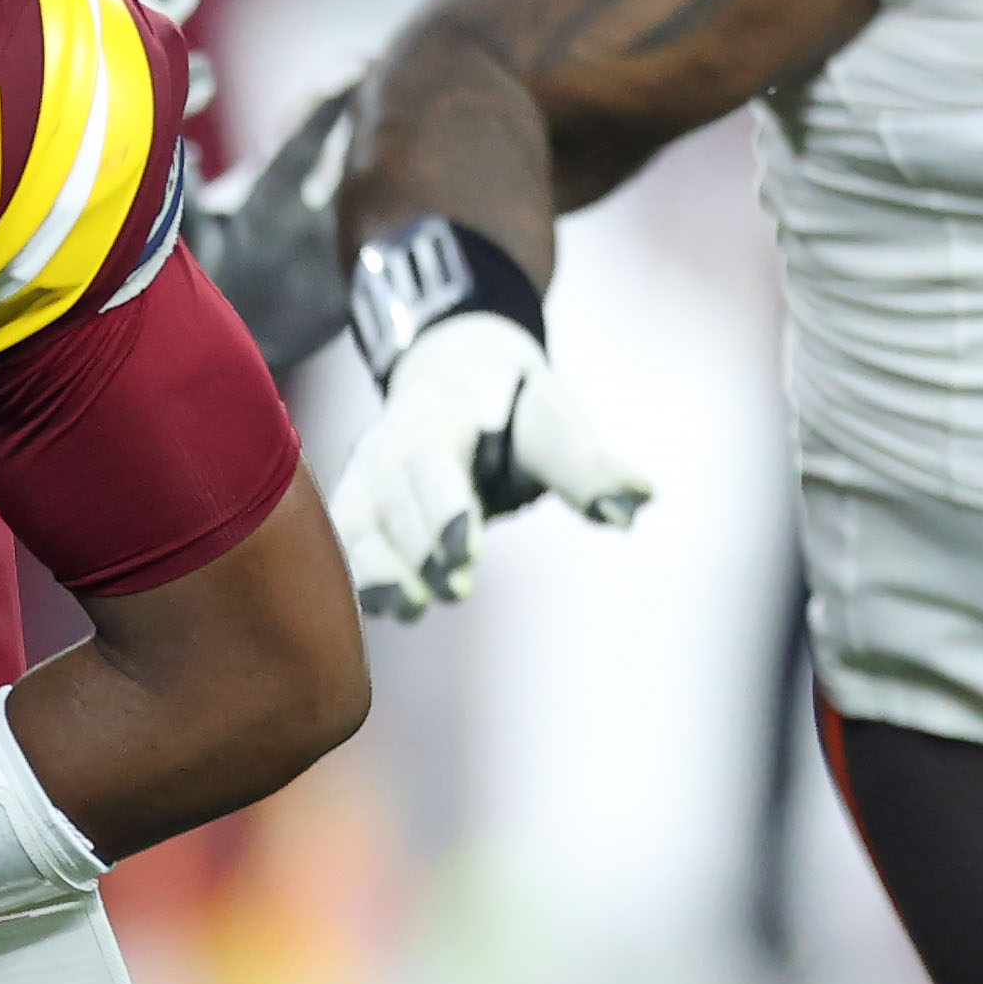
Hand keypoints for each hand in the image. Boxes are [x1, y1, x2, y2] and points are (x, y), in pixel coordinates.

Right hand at [326, 311, 648, 619]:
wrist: (453, 371)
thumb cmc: (514, 405)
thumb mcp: (553, 421)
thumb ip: (586, 467)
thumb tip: (638, 502)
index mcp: (437, 412)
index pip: (431, 462)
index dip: (445, 509)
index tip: (466, 555)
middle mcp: (388, 442)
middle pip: (393, 499)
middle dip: (419, 549)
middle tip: (455, 592)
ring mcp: (364, 474)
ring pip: (357, 523)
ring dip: (377, 571)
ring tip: (408, 611)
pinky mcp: (354, 504)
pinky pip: (345, 542)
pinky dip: (358, 576)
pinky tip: (384, 609)